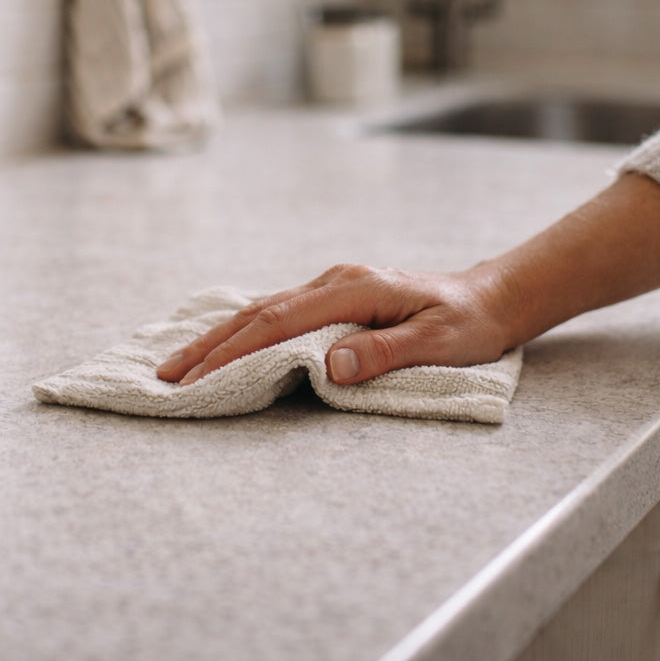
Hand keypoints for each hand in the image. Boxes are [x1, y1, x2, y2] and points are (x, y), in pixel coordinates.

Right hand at [154, 172, 659, 387]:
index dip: (232, 350)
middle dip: (208, 346)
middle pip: (256, 313)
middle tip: (166, 378)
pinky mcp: (335, 297)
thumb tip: (328, 366)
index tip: (195, 377)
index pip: (277, 323)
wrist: (494, 297)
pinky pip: (276, 312)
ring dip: (218, 338)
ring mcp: (332, 287)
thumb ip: (384, 354)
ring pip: (261, 310)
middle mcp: (333, 282)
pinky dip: (242, 330)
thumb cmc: (470, 323)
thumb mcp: (438, 343)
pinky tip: (222, 343)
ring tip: (178, 365)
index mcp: (352, 290)